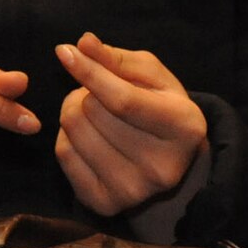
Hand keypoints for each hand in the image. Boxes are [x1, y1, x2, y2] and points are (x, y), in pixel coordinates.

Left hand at [54, 34, 207, 216]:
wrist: (167, 158)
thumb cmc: (159, 105)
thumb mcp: (150, 75)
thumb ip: (117, 58)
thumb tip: (82, 43)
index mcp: (184, 129)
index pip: (123, 99)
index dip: (90, 73)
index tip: (64, 52)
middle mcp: (162, 168)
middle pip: (92, 112)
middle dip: (86, 92)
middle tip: (101, 95)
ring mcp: (133, 191)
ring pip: (73, 130)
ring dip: (75, 111)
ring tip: (96, 113)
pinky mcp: (105, 204)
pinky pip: (63, 154)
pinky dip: (68, 136)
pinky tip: (89, 136)